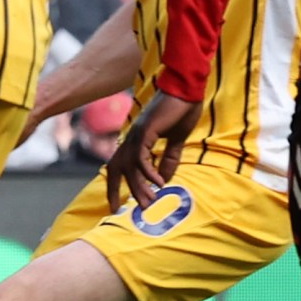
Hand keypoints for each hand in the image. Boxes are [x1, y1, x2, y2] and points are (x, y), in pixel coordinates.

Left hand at [105, 92, 200, 210]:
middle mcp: (131, 139)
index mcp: (136, 141)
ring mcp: (137, 134)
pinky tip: (159, 183)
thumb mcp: (177, 140)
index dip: (113, 186)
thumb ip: (169, 158)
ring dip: (139, 186)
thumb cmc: (181, 111)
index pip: (117, 166)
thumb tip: (164, 179)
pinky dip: (149, 171)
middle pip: (117, 169)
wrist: (187, 89)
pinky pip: (143, 156)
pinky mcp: (146, 131)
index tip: (114, 205)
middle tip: (123, 210)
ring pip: (130, 167)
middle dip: (117, 191)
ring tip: (150, 203)